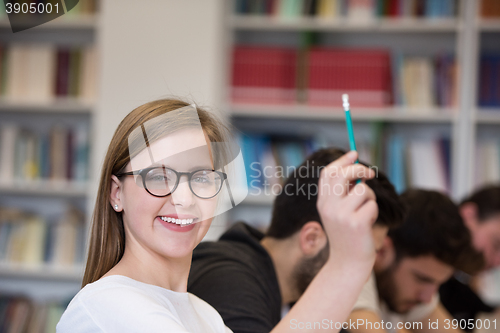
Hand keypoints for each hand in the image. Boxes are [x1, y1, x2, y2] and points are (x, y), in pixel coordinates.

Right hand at [316, 151, 377, 268]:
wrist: (347, 263)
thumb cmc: (346, 236)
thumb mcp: (337, 213)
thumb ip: (342, 193)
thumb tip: (358, 171)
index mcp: (322, 202)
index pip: (328, 174)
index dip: (341, 161)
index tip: (354, 154)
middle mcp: (329, 207)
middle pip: (343, 175)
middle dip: (359, 170)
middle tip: (370, 174)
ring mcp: (342, 215)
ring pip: (363, 190)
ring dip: (370, 198)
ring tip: (365, 212)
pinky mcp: (357, 223)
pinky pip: (372, 204)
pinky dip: (373, 211)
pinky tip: (367, 224)